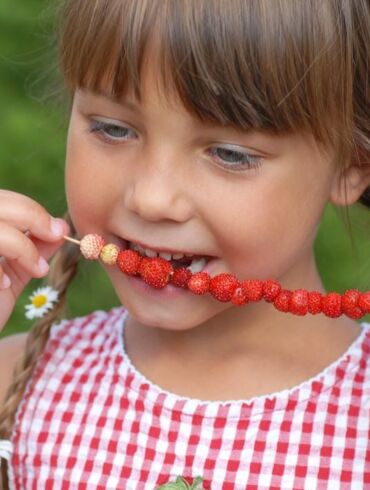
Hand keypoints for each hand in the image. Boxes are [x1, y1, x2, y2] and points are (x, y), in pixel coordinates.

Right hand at [0, 190, 69, 330]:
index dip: (30, 209)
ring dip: (23, 246)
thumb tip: (61, 227)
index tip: (58, 229)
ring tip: (37, 269)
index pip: (2, 201)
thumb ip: (32, 250)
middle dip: (32, 216)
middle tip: (56, 234)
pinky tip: (3, 286)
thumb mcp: (13, 274)